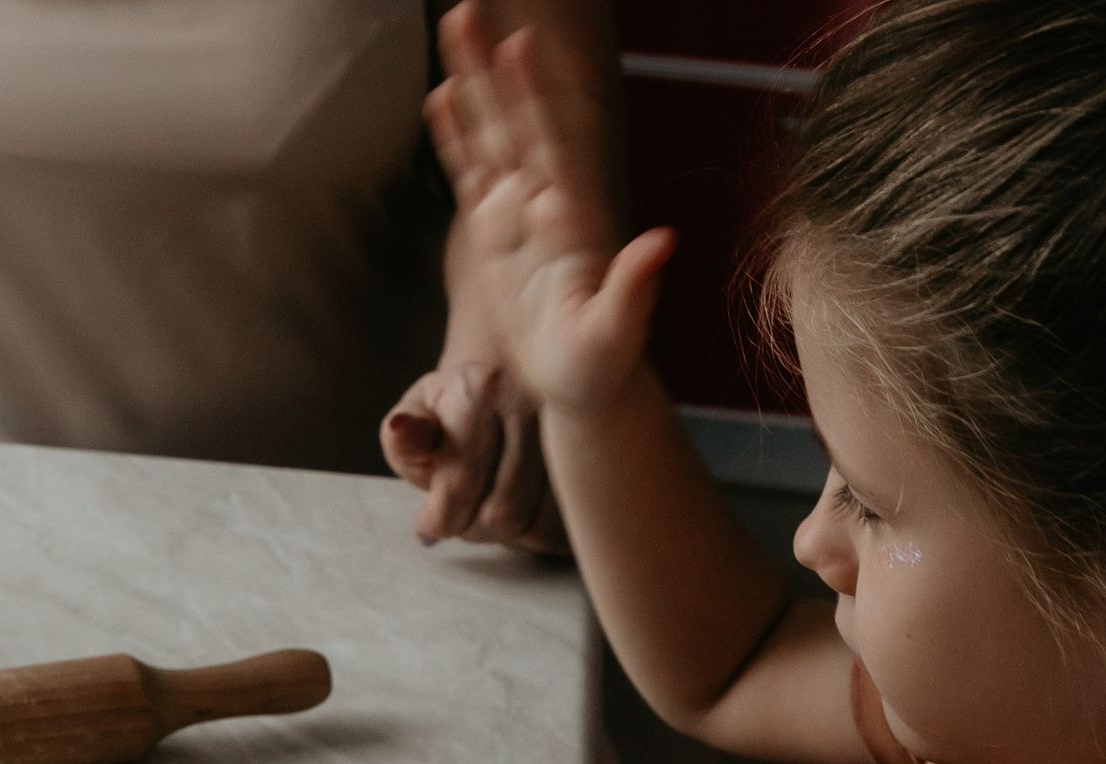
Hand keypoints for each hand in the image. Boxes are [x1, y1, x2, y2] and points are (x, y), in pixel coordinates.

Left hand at [381, 360, 566, 549]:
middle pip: (503, 511)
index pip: (461, 479)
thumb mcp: (421, 415)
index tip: (429, 526)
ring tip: (488, 515)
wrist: (517, 380)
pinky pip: (568, 526)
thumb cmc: (460, 409)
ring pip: (538, 526)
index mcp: (481, 388)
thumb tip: (401, 429)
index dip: (441, 517)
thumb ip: (405, 436)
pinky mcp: (600, 460)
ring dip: (508, 537)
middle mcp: (535, 401)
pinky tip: (522, 517)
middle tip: (459, 519)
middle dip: (471, 528)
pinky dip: (541, 536)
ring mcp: (577, 431)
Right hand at [425, 3, 674, 417]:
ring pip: (489, 135)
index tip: (523, 47)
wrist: (585, 383)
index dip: (536, 96)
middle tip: (469, 10)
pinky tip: (440, 97)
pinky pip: (470, 175)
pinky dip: (455, 137)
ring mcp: (518, 215)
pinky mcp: (494, 235)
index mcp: (574, 218)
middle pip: (513, 121)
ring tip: (454, 28)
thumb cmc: (601, 366)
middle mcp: (546, 204)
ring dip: (472, 83)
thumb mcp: (617, 333)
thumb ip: (635, 286)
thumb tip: (664, 242)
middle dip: (491, 68)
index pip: (552, 143)